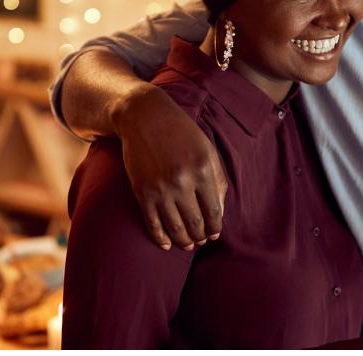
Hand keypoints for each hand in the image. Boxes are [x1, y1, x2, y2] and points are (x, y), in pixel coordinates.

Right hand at [111, 84, 226, 250]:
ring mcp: (161, 188)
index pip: (214, 212)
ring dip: (183, 241)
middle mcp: (182, 182)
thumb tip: (219, 212)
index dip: (215, 228)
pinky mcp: (142, 191)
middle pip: (195, 224)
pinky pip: (153, 223)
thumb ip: (217, 180)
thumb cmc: (181, 132)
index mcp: (202, 171)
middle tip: (201, 240)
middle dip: (200, 237)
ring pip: (175, 228)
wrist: (144, 117)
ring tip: (187, 244)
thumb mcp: (206, 149)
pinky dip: (160, 238)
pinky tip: (166, 244)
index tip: (214, 234)